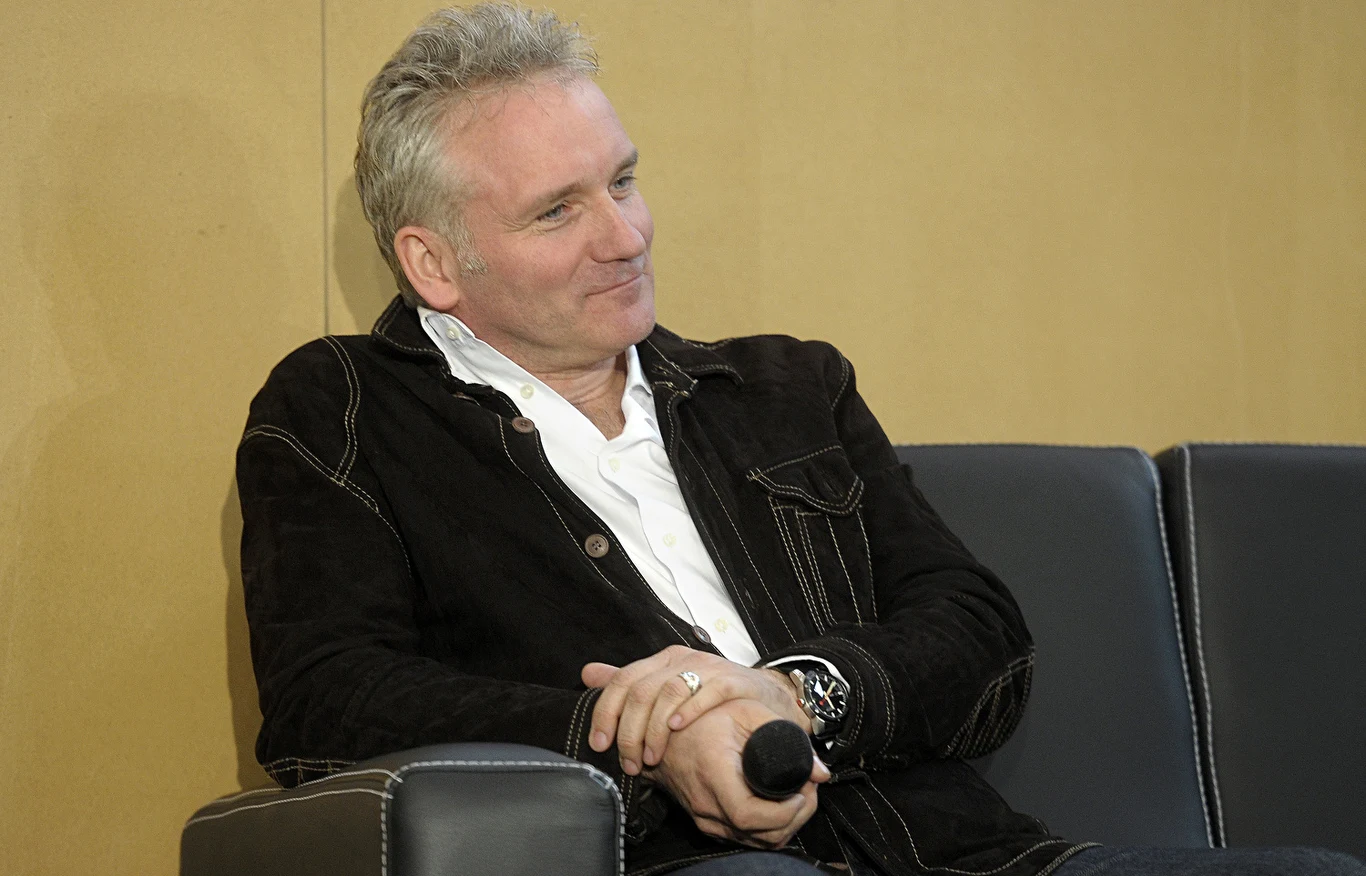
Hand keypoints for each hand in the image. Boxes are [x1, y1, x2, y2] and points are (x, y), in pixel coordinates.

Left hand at [582, 645, 809, 774]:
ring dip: (655, 728)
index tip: (599, 744)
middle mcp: (682, 659)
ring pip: (669, 691)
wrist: (768, 698)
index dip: (606, 712)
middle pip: (641, 689)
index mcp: (661, 661)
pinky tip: (678, 728)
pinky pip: (708, 690)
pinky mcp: (734, 680)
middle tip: (629, 761)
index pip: (622, 680)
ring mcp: (709, 668)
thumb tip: (587, 673)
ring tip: (652, 757)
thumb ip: (629, 684)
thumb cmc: (714, 699)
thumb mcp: (667, 690)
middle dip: (629, 730)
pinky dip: (689, 709)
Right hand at [647, 698, 827, 847]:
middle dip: (794, 819)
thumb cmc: (703, 719)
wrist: (663, 734)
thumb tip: (819, 770)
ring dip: (784, 825)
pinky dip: (767, 827)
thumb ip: (785, 732)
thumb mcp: (745, 712)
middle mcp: (706, 803)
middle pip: (759, 834)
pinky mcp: (707, 823)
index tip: (802, 793)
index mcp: (713, 774)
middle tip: (808, 791)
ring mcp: (705, 817)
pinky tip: (778, 804)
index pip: (750, 815)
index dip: (783, 812)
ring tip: (797, 796)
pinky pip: (744, 837)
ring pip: (755, 841)